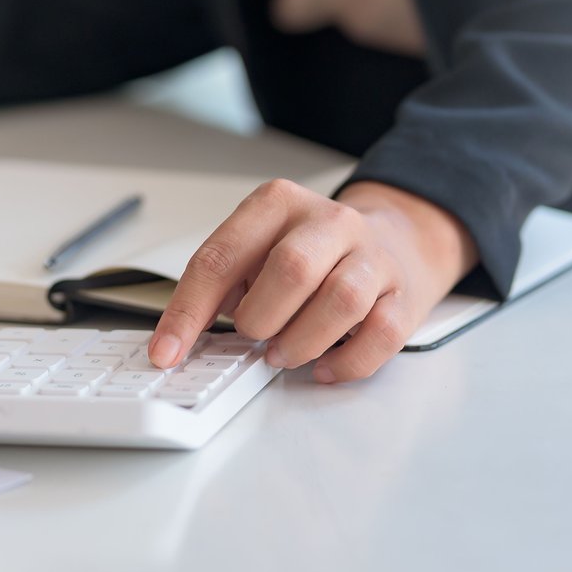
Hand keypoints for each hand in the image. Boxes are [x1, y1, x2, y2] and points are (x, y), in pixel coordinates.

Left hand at [148, 179, 477, 383]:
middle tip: (253, 336)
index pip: (221, 256)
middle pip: (290, 269)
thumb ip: (223, 284)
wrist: (396, 239)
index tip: (167, 352)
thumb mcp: (258, 248)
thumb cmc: (313, 251)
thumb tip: (178, 340)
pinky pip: (380, 334)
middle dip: (260, 318)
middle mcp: (329, 221)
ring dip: (301, 341)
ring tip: (282, 354)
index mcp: (277, 204)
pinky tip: (325, 367)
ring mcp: (373, 256)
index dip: (189, 311)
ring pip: (341, 300)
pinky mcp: (403, 294)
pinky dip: (347, 362)